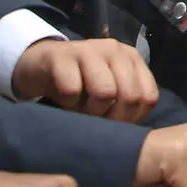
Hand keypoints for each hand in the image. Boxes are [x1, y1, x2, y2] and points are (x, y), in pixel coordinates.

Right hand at [9, 38, 157, 121]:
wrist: (39, 64)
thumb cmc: (79, 82)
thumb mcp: (107, 89)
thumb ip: (124, 102)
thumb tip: (131, 136)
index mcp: (132, 59)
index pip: (148, 97)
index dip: (132, 119)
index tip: (114, 123)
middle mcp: (115, 50)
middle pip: (130, 96)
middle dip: (112, 118)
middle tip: (95, 118)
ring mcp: (89, 50)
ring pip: (105, 92)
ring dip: (91, 111)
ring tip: (80, 109)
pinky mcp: (61, 56)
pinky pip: (72, 91)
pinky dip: (68, 104)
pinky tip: (64, 99)